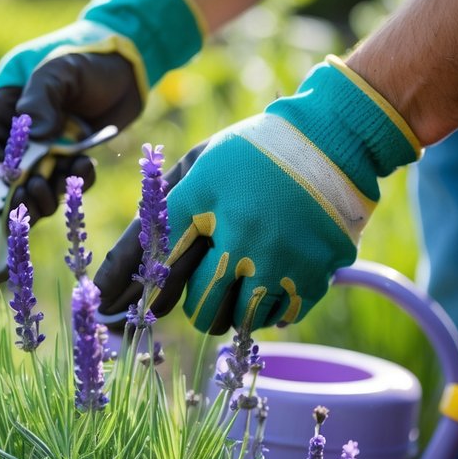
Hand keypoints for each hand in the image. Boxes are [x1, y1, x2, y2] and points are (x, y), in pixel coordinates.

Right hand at [0, 0, 204, 221]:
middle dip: (9, 195)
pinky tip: (86, 165)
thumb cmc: (86, 54)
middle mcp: (17, 137)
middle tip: (26, 197)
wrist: (128, 64)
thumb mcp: (59, 68)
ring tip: (52, 186)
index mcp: (0, 111)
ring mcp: (44, 153)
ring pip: (31, 191)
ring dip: (40, 197)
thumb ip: (42, 98)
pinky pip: (65, 185)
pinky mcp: (70, 162)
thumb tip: (35, 138)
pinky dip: (74, 183)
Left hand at [96, 57, 420, 333]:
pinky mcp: (318, 273)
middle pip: (204, 307)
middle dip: (197, 307)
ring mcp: (283, 260)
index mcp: (208, 207)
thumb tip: (135, 267)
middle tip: (203, 300)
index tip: (126, 307)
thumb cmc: (253, 152)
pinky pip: (282, 317)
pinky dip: (272, 311)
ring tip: (241, 290)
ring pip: (243, 319)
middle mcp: (243, 240)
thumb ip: (167, 210)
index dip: (140, 288)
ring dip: (235, 311)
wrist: (331, 138)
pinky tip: (270, 289)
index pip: (160, 263)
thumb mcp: (201, 167)